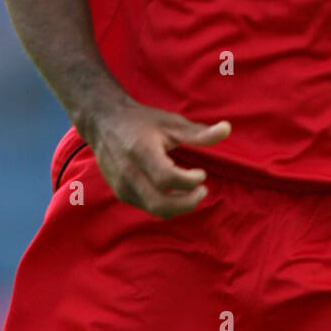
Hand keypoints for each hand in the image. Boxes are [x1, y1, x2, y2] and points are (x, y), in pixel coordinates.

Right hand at [88, 100, 231, 217]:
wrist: (103, 122)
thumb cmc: (141, 121)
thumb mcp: (170, 123)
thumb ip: (198, 133)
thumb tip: (227, 129)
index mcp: (142, 152)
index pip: (167, 178)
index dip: (189, 181)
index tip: (202, 173)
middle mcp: (129, 173)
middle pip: (160, 203)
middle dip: (187, 203)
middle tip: (203, 191)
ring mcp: (122, 185)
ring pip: (154, 209)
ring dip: (178, 206)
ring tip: (192, 191)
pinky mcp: (120, 192)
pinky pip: (147, 207)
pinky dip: (165, 205)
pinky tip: (176, 192)